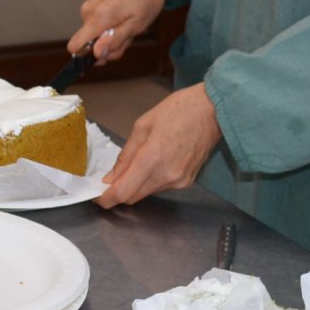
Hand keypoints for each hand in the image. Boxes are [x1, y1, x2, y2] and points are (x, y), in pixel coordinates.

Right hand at [68, 0, 173, 64]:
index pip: (76, 46)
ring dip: (112, 38)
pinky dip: (111, 28)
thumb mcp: (136, 25)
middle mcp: (88, 12)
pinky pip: (97, 27)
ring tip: (129, 26)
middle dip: (108, 47)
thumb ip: (114, 41)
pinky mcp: (93, 6)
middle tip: (128, 36)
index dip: (89, 56)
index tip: (108, 53)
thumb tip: (96, 54)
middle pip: (88, 45)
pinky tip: (124, 20)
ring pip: (95, 37)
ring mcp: (89, 8)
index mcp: (98, 18)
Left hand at [97, 84, 221, 207]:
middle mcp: (166, 176)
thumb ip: (125, 156)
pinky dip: (151, 181)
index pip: (123, 192)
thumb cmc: (177, 111)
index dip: (106, 199)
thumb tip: (111, 178)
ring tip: (137, 163)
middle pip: (133, 197)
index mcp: (152, 159)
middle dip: (118, 192)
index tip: (97, 197)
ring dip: (135, 185)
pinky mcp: (187, 182)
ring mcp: (178, 181)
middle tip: (110, 180)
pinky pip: (160, 188)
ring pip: (146, 193)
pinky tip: (155, 163)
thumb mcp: (142, 126)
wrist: (213, 110)